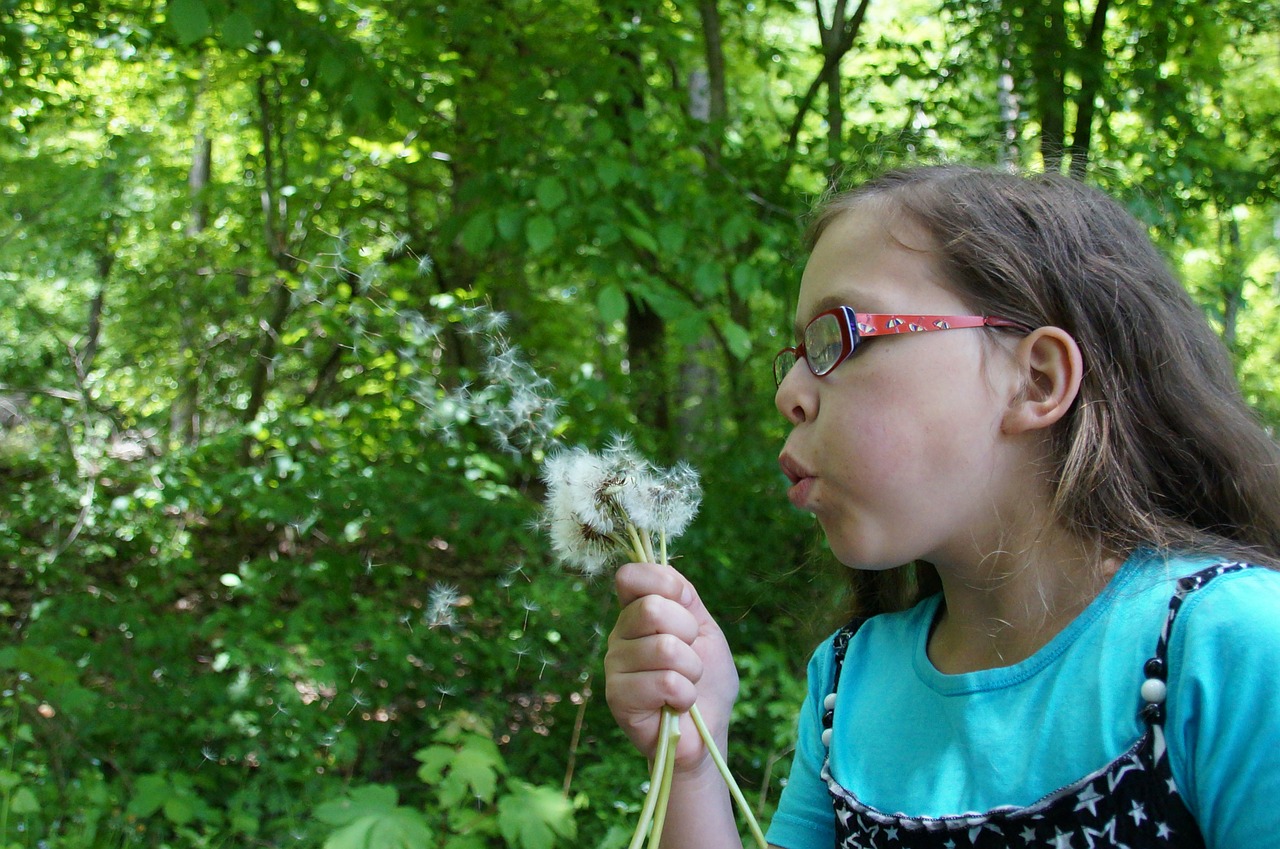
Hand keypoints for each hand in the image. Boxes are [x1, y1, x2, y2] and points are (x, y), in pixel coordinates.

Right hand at [604, 561, 739, 772]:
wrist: (707, 733)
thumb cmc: (707, 681)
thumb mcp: (705, 628)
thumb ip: (685, 597)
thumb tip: (664, 573)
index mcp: (637, 612)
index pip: (630, 576)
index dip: (664, 585)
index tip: (686, 608)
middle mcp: (619, 635)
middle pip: (652, 609)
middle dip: (688, 635)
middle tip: (690, 657)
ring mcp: (614, 666)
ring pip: (664, 648)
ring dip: (692, 670)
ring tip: (686, 684)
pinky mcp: (617, 697)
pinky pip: (664, 681)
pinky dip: (685, 694)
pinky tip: (678, 705)